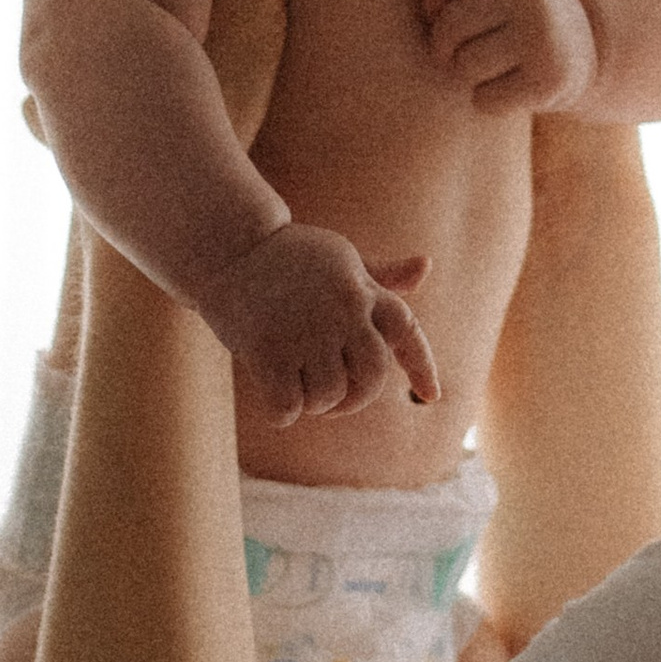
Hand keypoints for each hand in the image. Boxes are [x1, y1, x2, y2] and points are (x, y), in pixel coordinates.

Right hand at [193, 223, 439, 424]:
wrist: (227, 248)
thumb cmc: (288, 257)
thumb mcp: (338, 261)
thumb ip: (379, 279)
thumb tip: (425, 266)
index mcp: (361, 289)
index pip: (407, 330)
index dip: (422, 365)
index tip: (433, 395)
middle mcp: (342, 309)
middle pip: (371, 378)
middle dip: (354, 398)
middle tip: (332, 401)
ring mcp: (306, 330)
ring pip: (329, 397)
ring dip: (313, 404)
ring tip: (296, 383)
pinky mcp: (268, 349)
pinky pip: (289, 407)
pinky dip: (283, 412)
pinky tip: (273, 395)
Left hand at [416, 0, 597, 112]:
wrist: (593, 50)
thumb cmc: (526, 15)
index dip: (433, 1)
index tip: (437, 15)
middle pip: (453, 24)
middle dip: (443, 46)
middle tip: (452, 53)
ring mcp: (543, 38)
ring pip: (467, 64)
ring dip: (466, 75)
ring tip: (484, 69)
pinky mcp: (548, 80)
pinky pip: (487, 98)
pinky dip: (489, 101)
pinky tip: (506, 90)